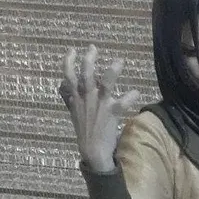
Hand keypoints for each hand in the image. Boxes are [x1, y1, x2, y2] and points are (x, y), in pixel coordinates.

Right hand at [59, 45, 139, 171]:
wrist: (93, 151)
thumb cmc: (85, 133)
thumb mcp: (74, 113)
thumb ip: (70, 99)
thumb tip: (62, 87)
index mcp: (76, 98)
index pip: (68, 76)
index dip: (68, 61)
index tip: (72, 50)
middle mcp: (86, 98)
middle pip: (85, 74)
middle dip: (89, 59)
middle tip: (93, 47)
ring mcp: (99, 104)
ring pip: (104, 83)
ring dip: (112, 71)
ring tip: (119, 61)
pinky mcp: (111, 112)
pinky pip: (123, 101)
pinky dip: (131, 96)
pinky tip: (136, 92)